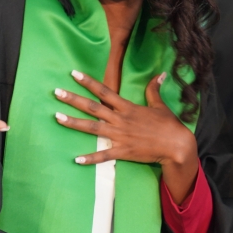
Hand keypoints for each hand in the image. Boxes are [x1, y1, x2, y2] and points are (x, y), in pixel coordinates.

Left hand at [54, 70, 198, 202]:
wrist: (176, 146)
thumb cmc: (169, 125)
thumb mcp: (160, 105)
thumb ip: (154, 89)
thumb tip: (161, 74)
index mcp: (127, 107)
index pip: (104, 91)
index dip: (88, 82)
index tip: (73, 73)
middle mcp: (120, 120)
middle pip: (93, 107)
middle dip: (73, 99)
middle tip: (56, 92)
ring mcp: (120, 136)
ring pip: (92, 128)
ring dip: (74, 123)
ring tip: (57, 118)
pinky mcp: (123, 151)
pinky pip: (104, 156)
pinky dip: (90, 158)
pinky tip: (76, 159)